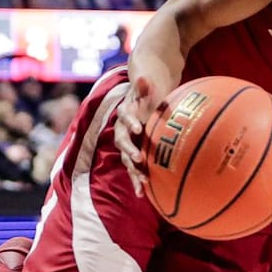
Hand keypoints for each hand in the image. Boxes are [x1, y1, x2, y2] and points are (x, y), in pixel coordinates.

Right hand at [114, 76, 159, 196]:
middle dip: (130, 151)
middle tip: (138, 158)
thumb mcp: (147, 87)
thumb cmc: (148, 93)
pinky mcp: (134, 152)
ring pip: (127, 159)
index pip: (126, 117)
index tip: (139, 128)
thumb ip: (144, 85)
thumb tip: (143, 77)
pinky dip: (137, 179)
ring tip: (141, 184)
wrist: (143, 98)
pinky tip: (143, 194)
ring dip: (134, 171)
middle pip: (123, 141)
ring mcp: (128, 143)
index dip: (131, 122)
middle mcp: (123, 129)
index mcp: (126, 113)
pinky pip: (134, 167)